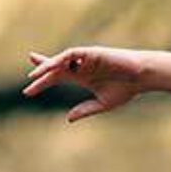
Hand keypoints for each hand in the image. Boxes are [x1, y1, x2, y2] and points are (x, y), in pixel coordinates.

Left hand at [21, 45, 151, 121]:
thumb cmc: (126, 89)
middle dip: (41, 70)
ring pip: (61, 60)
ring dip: (48, 66)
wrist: (142, 77)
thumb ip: (85, 110)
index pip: (57, 76)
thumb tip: (68, 118)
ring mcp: (85, 59)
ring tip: (35, 76)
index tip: (28, 91)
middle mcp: (81, 66)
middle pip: (55, 66)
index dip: (43, 82)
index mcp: (82, 77)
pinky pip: (72, 54)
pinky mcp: (91, 52)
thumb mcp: (103, 103)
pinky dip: (61, 59)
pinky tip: (53, 66)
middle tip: (29, 79)